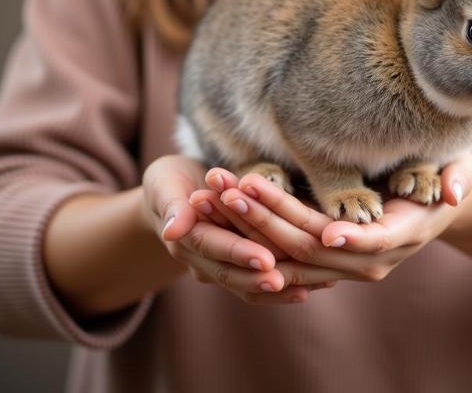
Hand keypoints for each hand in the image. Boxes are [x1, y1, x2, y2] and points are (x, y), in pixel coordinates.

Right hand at [142, 155, 326, 303]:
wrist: (173, 196)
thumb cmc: (169, 182)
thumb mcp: (164, 184)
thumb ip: (171, 204)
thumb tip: (172, 230)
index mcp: (185, 239)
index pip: (212, 247)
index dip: (238, 253)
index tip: (265, 260)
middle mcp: (201, 260)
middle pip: (231, 272)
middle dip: (258, 277)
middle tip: (286, 280)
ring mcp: (218, 266)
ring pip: (246, 283)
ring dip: (275, 288)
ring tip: (307, 287)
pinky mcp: (234, 266)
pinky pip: (254, 283)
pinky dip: (280, 290)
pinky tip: (307, 290)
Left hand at [188, 154, 471, 286]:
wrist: (428, 204)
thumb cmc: (443, 178)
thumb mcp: (459, 170)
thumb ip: (457, 178)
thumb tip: (453, 193)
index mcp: (399, 236)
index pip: (368, 244)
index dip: (344, 236)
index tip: (321, 228)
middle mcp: (367, 258)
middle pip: (313, 247)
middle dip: (272, 219)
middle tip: (235, 188)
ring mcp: (342, 261)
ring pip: (288, 252)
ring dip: (250, 226)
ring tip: (216, 193)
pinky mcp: (321, 254)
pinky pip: (281, 250)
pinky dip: (251, 232)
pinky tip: (221, 208)